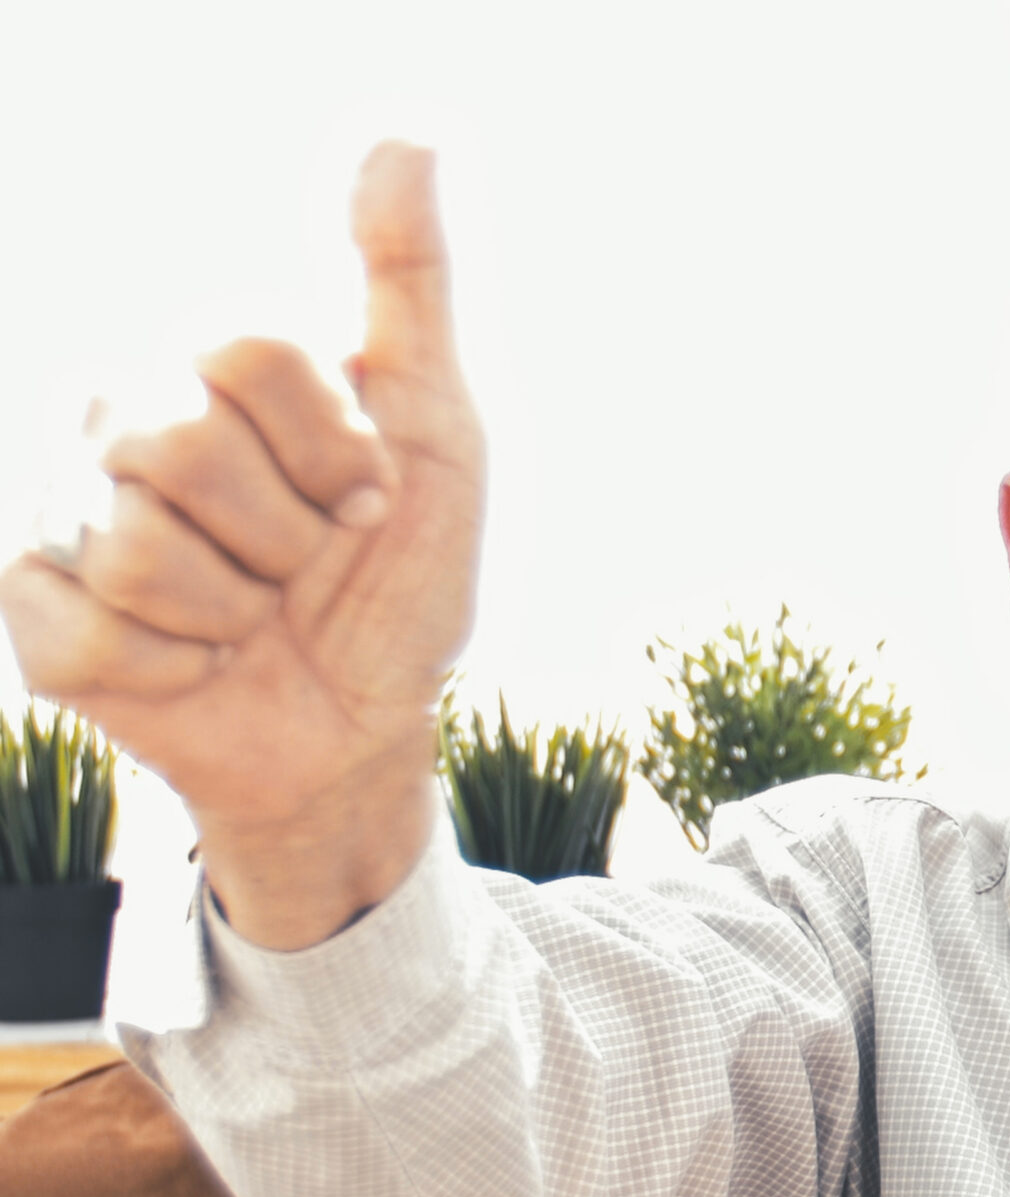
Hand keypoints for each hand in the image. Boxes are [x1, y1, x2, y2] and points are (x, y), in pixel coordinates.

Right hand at [0, 143, 483, 945]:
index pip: (246, 346)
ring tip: (252, 613)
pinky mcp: (34, 612)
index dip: (333, 446)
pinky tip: (197, 663)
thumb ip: (409, 282)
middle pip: (181, 440)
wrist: (363, 720)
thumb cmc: (398, 571)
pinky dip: (178, 668)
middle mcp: (114, 413)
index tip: (367, 495)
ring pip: (136, 544)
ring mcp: (60, 509)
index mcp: (204, 357)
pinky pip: (91, 634)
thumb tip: (406, 135)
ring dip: (234, 606)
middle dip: (285, 532)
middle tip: (305, 562)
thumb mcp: (440, 425)